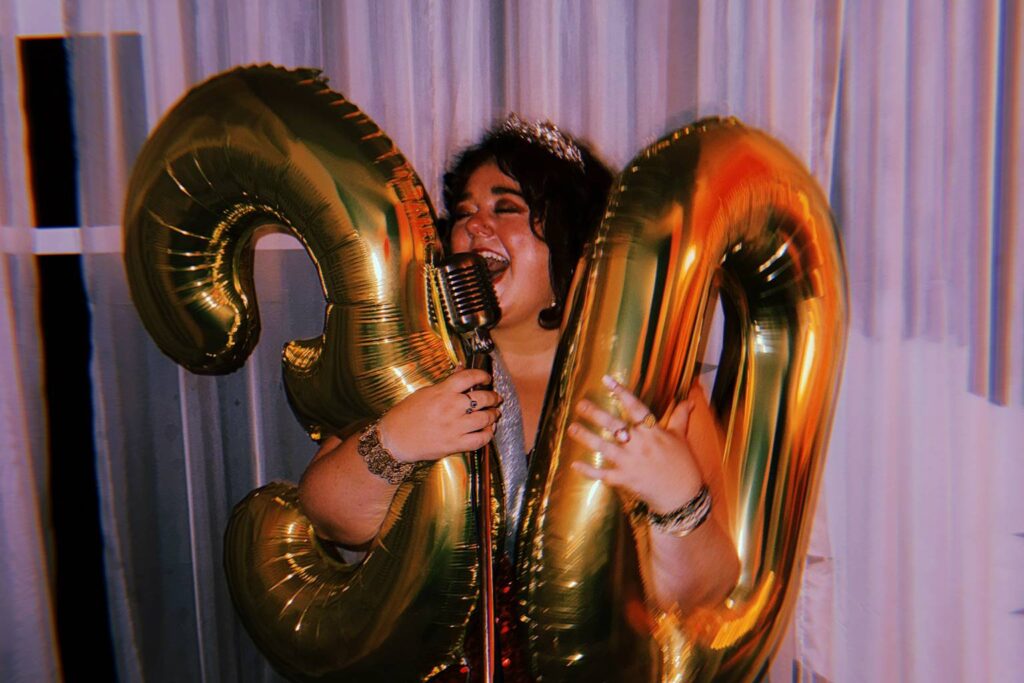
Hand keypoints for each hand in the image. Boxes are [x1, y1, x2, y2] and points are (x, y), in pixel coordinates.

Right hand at [378, 368, 501, 462]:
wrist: (396, 438)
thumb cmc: (407, 414)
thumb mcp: (425, 392)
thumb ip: (447, 383)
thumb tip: (462, 369)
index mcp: (442, 392)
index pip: (469, 377)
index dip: (482, 375)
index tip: (487, 378)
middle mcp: (451, 407)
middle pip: (482, 398)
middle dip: (493, 397)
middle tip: (495, 397)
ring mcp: (454, 427)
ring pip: (484, 419)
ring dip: (493, 415)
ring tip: (494, 413)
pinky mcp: (454, 444)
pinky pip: (479, 440)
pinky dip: (488, 434)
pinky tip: (488, 430)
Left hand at [568, 375, 703, 513]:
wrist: (683, 498)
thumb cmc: (683, 465)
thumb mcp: (681, 437)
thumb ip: (680, 417)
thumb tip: (689, 400)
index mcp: (653, 432)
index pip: (635, 407)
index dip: (621, 393)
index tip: (606, 380)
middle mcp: (640, 445)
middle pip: (614, 426)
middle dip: (595, 414)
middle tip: (580, 404)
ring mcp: (631, 463)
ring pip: (604, 447)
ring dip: (586, 437)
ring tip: (572, 427)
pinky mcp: (625, 480)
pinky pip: (603, 474)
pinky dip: (588, 470)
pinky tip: (574, 464)